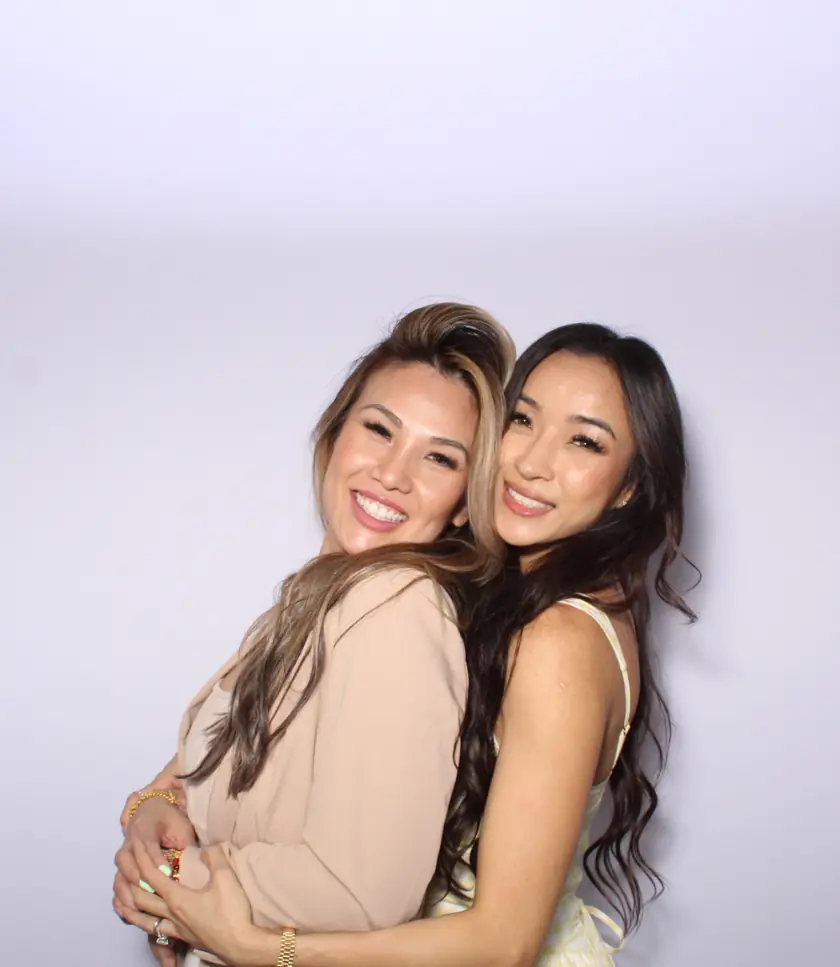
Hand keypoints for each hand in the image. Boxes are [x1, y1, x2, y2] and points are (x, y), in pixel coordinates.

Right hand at [114, 798, 195, 914]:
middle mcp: (129, 843)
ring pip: (118, 874)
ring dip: (127, 892)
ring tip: (140, 908)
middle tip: (153, 892)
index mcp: (145, 828)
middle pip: (126, 860)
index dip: (156, 859)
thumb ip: (186, 844)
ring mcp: (123, 857)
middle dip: (137, 877)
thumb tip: (196, 864)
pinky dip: (121, 899)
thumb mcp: (181, 827)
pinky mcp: (122, 869)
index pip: (147, 844)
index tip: (167, 874)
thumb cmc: (171, 821)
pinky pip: (117, 885)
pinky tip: (129, 912)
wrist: (152, 812)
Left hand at [130, 841, 262, 964]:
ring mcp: (176, 929)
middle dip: (129, 880)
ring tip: (121, 900)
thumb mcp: (225, 878)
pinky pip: (156, 930)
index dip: (142, 858)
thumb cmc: (232, 914)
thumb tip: (207, 847)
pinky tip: (148, 922)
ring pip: (143, 920)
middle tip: (125, 867)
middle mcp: (171, 915)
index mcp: (177, 899)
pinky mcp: (184, 938)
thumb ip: (214, 857)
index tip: (137, 843)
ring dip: (129, 908)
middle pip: (140, 899)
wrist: (241, 945)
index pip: (152, 875)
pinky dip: (145, 923)